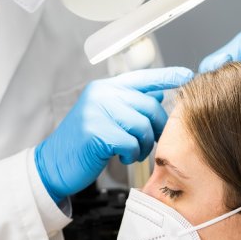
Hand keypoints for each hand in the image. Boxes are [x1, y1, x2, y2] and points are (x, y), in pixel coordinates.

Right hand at [35, 67, 193, 202]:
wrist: (54, 164)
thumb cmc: (83, 144)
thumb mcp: (105, 117)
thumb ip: (129, 104)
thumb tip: (158, 94)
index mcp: (104, 87)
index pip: (142, 77)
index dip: (166, 76)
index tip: (186, 75)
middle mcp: (101, 94)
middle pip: (149, 105)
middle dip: (155, 127)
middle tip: (147, 142)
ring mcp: (97, 111)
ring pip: (142, 125)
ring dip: (143, 144)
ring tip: (132, 152)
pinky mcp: (96, 132)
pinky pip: (131, 142)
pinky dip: (131, 154)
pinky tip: (122, 157)